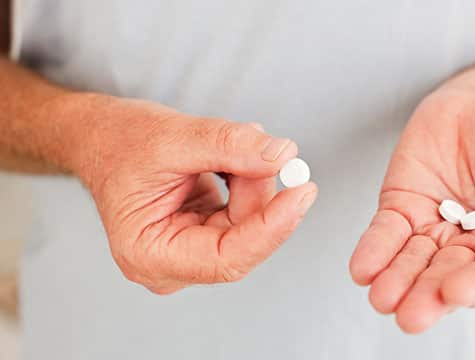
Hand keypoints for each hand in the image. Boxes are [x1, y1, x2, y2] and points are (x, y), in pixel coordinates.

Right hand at [71, 95, 316, 293]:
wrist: (102, 136)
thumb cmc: (120, 140)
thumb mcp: (174, 136)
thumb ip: (229, 146)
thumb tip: (282, 155)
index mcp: (149, 253)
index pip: (226, 258)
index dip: (271, 228)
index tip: (302, 193)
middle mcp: (169, 263)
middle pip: (242, 240)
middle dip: (260, 192)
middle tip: (263, 149)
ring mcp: (188, 251)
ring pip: (247, 224)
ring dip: (253, 181)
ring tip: (233, 145)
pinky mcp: (202, 234)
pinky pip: (243, 213)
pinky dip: (247, 182)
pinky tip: (232, 159)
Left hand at [349, 75, 474, 332]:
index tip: (455, 290)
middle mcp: (469, 248)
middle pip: (447, 278)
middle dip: (427, 296)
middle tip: (411, 314)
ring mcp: (432, 230)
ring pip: (412, 262)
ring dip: (396, 281)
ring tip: (383, 297)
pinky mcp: (401, 209)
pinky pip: (385, 233)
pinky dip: (374, 250)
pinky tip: (363, 269)